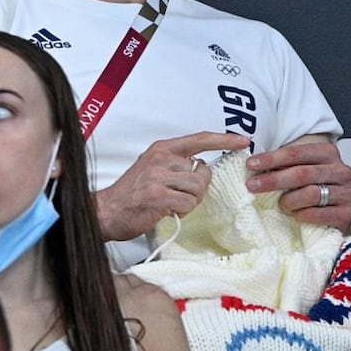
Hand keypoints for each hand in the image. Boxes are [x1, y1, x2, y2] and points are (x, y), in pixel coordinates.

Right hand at [95, 131, 249, 241]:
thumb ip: (177, 164)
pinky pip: (187, 204)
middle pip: (202, 172)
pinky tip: (167, 211)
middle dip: (197, 189)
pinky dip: (182, 211)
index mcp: (162, 148)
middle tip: (179, 196)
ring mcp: (158, 176)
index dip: (224, 140)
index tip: (243, 141)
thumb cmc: (133, 193)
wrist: (107, 211)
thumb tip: (204, 169)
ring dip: (190, 201)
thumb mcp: (153, 168)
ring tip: (171, 203)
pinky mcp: (157, 196)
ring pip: (197, 188)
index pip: (199, 139)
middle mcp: (160, 158)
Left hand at [245, 140, 350, 233]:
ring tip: (281, 205)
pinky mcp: (347, 213)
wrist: (350, 214)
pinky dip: (303, 215)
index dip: (271, 158)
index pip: (295, 153)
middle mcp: (340, 170)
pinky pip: (319, 213)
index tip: (251, 165)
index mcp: (327, 154)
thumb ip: (286, 165)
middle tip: (252, 185)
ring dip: (289, 200)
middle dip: (273, 179)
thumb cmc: (321, 188)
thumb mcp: (306, 171)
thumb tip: (254, 166)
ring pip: (310, 193)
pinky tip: (296, 215)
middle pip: (301, 173)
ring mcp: (346, 192)